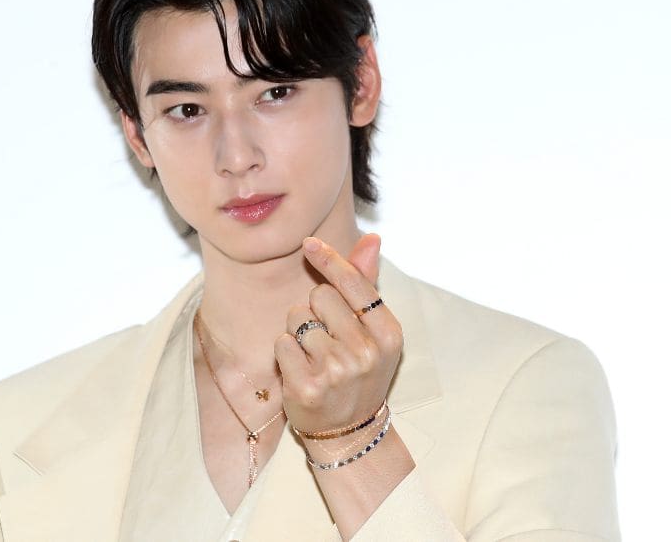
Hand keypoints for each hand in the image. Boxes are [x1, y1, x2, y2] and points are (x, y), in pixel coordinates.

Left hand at [274, 233, 403, 434]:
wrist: (349, 432)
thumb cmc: (359, 371)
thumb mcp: (373, 332)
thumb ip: (366, 284)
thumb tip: (372, 238)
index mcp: (389, 334)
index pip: (354, 283)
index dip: (329, 260)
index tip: (308, 243)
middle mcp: (366, 352)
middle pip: (319, 296)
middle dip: (315, 309)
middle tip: (327, 338)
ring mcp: (336, 371)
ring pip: (297, 318)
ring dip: (298, 331)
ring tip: (314, 356)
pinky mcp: (307, 386)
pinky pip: (282, 343)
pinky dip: (285, 351)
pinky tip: (300, 369)